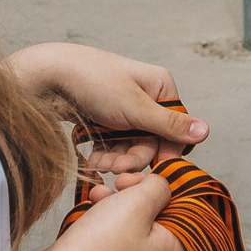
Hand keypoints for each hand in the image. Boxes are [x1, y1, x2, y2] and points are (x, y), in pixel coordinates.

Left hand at [8, 42, 207, 174]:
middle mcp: (146, 98)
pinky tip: (91, 158)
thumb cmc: (91, 82)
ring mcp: (125, 110)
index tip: (147, 172)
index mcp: (161, 87)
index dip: (162, 154)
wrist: (45, 77)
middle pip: (152, 143)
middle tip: (113, 169)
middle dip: (132, 159)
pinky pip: (114, 146)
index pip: (176, 131)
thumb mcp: (134, 107)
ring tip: (98, 163)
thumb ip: (169, 124)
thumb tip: (206, 131)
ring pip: (131, 148)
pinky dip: (105, 156)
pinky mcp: (106, 120)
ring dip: (116, 161)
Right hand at [32, 171, 185, 250]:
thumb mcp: (136, 203)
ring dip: (117, 203)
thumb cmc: (98, 247)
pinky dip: (104, 220)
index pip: (184, 212)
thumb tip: (162, 186)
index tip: (145, 177)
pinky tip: (90, 209)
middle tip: (120, 183)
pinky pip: (115, 238)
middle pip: (158, 216)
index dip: (165, 188)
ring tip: (98, 195)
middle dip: (136, 193)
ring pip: (133, 224)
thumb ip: (158, 188)